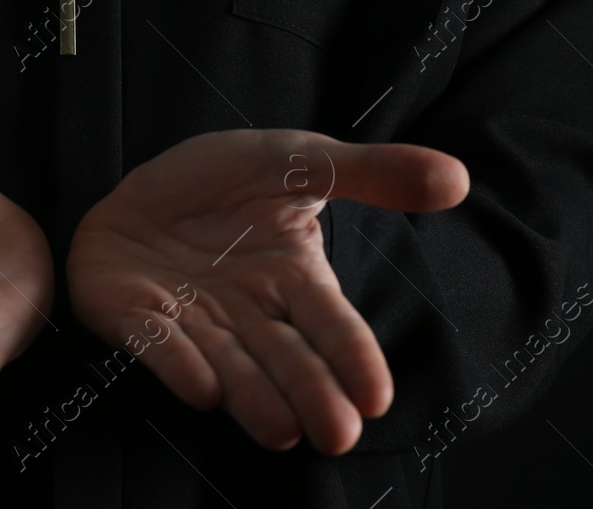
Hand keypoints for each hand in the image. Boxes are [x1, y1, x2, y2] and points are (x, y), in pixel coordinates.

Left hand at [67, 129, 466, 454]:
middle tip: (337, 433)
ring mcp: (192, 320)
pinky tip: (202, 388)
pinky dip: (177, 364)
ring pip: (229, 366)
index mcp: (293, 277)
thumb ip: (372, 172)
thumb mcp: (298, 159)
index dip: (353, 357)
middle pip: (286, 359)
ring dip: (253, 398)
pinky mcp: (135, 317)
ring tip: (281, 429)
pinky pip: (155, 343)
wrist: (141, 186)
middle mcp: (248, 312)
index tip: (377, 395)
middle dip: (311, 394)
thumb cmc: (226, 182)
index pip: (331, 324)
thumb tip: (457, 178)